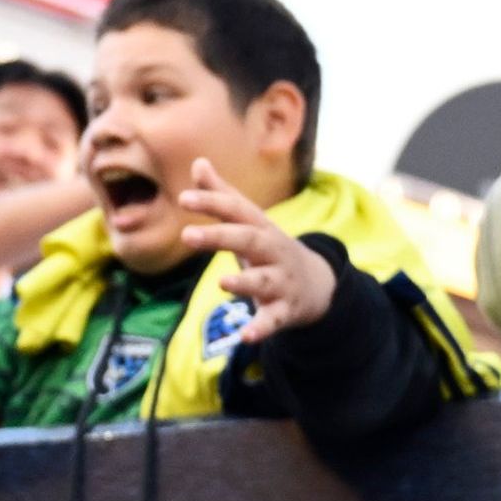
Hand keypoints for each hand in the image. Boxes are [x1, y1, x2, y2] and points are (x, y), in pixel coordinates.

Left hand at [174, 168, 337, 342]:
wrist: (317, 285)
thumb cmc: (270, 249)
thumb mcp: (251, 222)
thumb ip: (223, 195)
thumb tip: (198, 163)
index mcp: (261, 228)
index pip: (236, 210)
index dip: (211, 202)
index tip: (183, 198)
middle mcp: (273, 251)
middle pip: (248, 240)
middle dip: (219, 237)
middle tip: (186, 235)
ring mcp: (281, 281)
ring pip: (263, 281)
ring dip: (244, 283)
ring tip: (221, 283)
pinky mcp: (284, 310)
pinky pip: (273, 320)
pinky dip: (260, 328)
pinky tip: (244, 337)